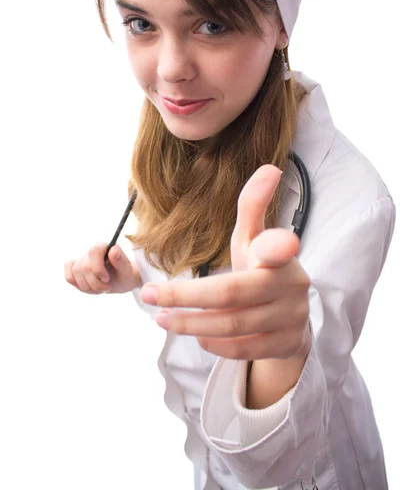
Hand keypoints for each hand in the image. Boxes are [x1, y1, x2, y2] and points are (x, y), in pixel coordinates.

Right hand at [64, 243, 135, 294]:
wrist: (120, 281)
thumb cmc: (124, 275)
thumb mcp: (126, 271)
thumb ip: (120, 261)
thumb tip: (113, 250)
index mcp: (105, 247)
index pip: (93, 252)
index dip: (97, 269)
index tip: (107, 279)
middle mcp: (92, 250)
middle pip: (84, 267)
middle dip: (95, 283)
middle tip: (107, 287)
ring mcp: (82, 259)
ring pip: (76, 273)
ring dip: (88, 287)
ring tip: (100, 288)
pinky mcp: (75, 268)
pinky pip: (69, 277)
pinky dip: (78, 286)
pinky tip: (90, 287)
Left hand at [140, 165, 310, 360]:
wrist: (289, 318)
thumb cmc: (261, 271)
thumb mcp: (253, 240)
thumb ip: (253, 206)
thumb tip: (269, 168)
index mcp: (281, 255)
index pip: (276, 247)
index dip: (276, 244)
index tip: (280, 242)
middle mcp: (291, 286)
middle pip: (232, 294)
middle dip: (185, 297)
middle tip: (149, 296)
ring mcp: (291, 318)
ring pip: (234, 325)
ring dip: (191, 324)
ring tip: (160, 318)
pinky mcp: (286, 344)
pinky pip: (244, 349)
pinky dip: (214, 344)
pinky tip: (195, 337)